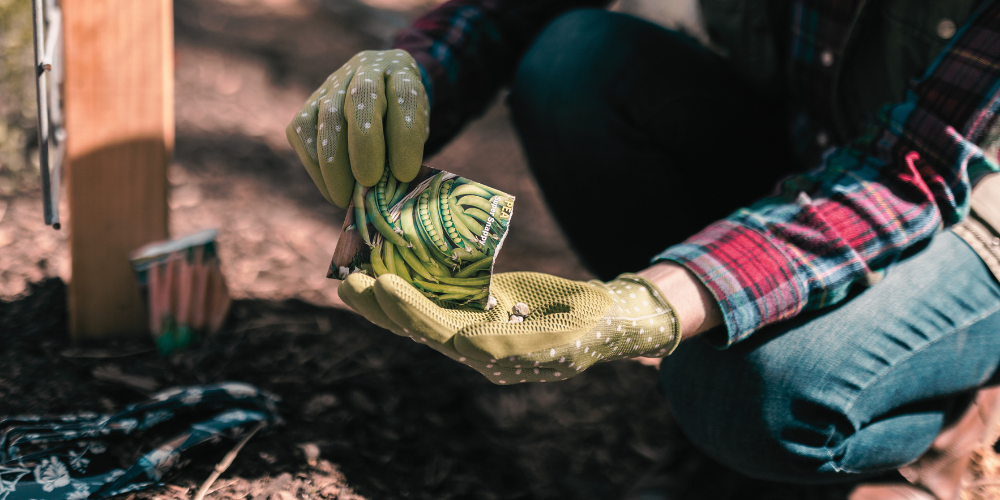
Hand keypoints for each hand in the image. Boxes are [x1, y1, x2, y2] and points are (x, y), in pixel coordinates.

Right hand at [287, 50, 428, 207]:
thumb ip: (404, 153)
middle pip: (361, 99)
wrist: (383, 96)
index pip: (404, 95)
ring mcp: (333, 83)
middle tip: (369, 182)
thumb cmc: (403, 122)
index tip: (405, 173)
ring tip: (346, 198)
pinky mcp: (308, 104)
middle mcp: (365, 69)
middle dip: (364, 145)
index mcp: (401, 71)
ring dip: (335, 164)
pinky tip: (331, 189)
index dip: (404, 135)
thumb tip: (385, 193)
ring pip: (327, 117)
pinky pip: (303, 132)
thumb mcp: (416, 132)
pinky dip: (316, 166)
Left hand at [338, 271, 681, 383]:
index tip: (383, 287)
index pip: (444, 335)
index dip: (411, 313)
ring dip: (386, 299)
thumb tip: (471, 346)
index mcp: (496, 356)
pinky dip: (411, 287)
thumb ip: (520, 343)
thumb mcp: (566, 334)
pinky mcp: (478, 312)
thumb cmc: (592, 322)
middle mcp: (478, 347)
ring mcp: (476, 330)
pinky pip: (438, 301)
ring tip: (352, 277)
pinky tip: (387, 271)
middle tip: (347, 282)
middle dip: (383, 308)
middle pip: (420, 327)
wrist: (606, 320)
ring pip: (421, 315)